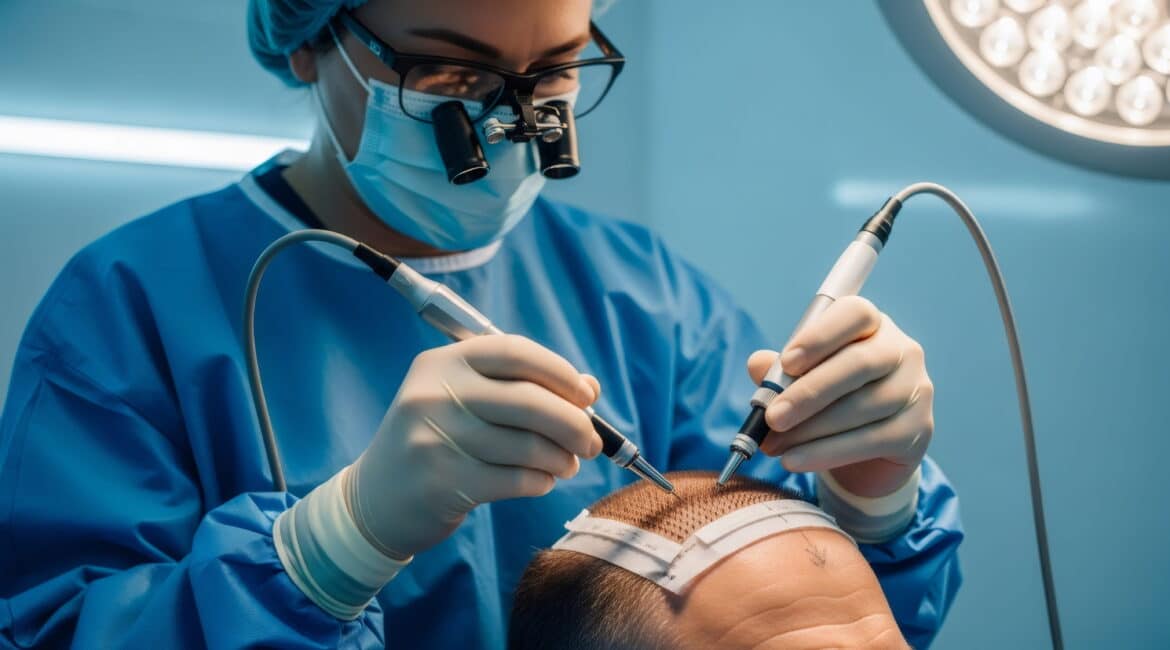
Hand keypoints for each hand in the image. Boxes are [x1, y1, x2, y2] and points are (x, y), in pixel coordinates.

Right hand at [350, 334, 602, 558]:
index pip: (514, 352)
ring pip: (528, 446)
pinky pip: (516, 480)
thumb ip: (523, 388)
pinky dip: (541, 482)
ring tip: (565, 465)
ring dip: (561, 459)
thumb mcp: (465, 402)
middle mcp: (435, 394)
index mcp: (443, 363)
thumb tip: (589, 389)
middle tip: (591, 443)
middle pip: (529, 401)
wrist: (374, 499)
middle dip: (574, 424)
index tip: (586, 396)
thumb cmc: (436, 441)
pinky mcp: (442, 482)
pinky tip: (540, 481)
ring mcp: (435, 438)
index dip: (559, 372)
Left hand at [747, 296, 932, 497]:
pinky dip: (828, 453)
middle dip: (809, 393)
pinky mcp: (918, 428)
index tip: (786, 362)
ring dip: (812, 430)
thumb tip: (757, 364)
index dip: (820, 336)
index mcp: (871, 324)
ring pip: (863, 407)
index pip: (855, 314)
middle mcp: (901, 350)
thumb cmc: (829, 400)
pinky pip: (871, 441)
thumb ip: (779, 370)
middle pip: (859, 364)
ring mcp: (915, 389)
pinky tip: (796, 460)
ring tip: (774, 445)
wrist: (867, 450)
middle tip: (771, 418)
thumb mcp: (801, 380)